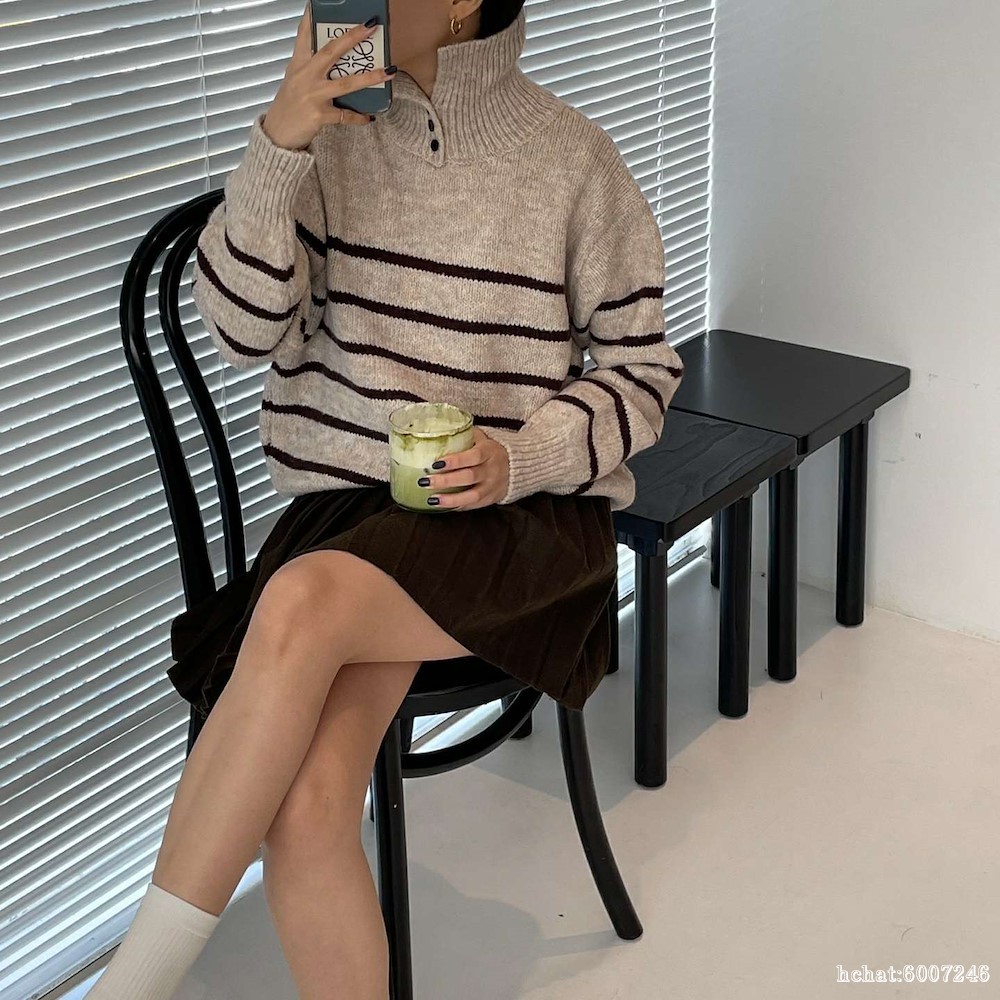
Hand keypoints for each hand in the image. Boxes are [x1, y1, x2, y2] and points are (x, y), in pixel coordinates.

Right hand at [261, 3, 392, 149]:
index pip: (304, 35)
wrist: (277, 134)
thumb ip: (309, 65)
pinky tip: (369, 117)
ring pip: (346, 84)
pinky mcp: (319, 115)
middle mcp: (306, 76)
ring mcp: (313, 95)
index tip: (317, 3)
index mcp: (299, 64)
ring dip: (369, 77)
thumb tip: (332, 56)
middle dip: (352, 38)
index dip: (312, 17)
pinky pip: (345, 115)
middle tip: (370, 26)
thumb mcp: (294, 79)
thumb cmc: (288, 106)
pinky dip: (358, 117)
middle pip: (331, 52)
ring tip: (388, 71)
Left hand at [420, 427, 510, 510]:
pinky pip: (473, 505)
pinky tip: (443, 505)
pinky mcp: (490, 499)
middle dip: (446, 481)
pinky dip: (458, 506)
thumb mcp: (481, 438)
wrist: (515, 466)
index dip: (455, 461)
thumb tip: (437, 430)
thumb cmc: (490, 450)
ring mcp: (492, 486)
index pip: (473, 456)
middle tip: (426, 481)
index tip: (436, 463)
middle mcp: (492, 470)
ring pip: (472, 496)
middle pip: (469, 477)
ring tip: (432, 499)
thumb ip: (463, 435)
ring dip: (450, 499)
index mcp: (489, 451)